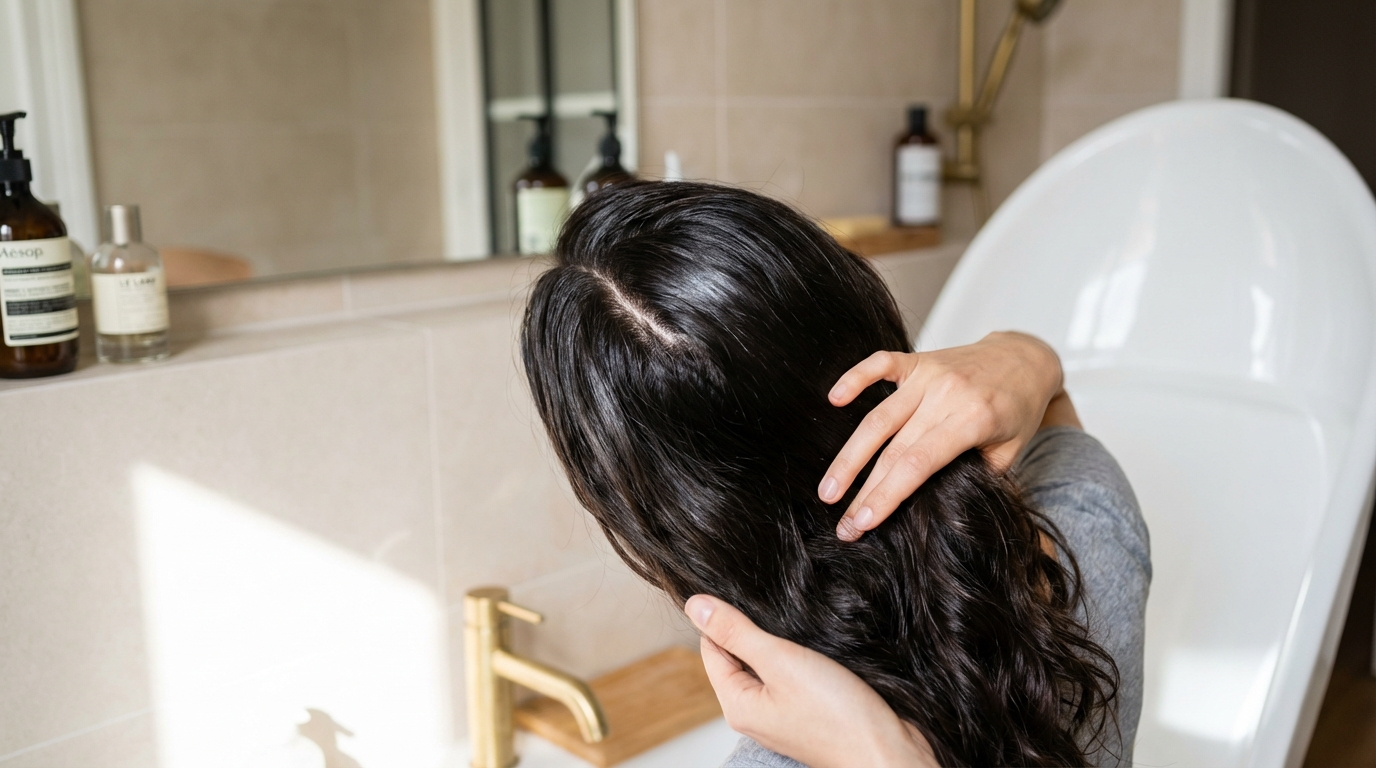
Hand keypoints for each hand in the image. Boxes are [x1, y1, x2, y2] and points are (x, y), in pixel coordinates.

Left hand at [685, 595, 936, 767]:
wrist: (890, 752)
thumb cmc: (839, 717)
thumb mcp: (781, 662)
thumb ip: (737, 633)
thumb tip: (695, 606)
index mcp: (737, 704)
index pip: (711, 647)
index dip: (722, 615)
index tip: (740, 588)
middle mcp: (756, 710)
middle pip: (739, 653)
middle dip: (754, 625)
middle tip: (775, 600)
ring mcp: (783, 711)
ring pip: (769, 661)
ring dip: (781, 638)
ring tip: (797, 618)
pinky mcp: (810, 708)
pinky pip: (794, 672)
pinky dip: (801, 653)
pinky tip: (816, 639)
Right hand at [822, 332, 1061, 540]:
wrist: (1026, 358)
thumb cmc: (1018, 410)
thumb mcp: (1010, 452)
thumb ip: (975, 475)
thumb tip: (933, 505)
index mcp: (973, 420)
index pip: (918, 465)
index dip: (887, 495)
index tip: (863, 524)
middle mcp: (947, 395)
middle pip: (892, 449)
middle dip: (863, 491)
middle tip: (842, 524)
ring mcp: (929, 375)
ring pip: (878, 418)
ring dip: (848, 456)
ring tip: (828, 490)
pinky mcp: (918, 360)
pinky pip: (879, 364)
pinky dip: (854, 378)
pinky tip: (833, 400)